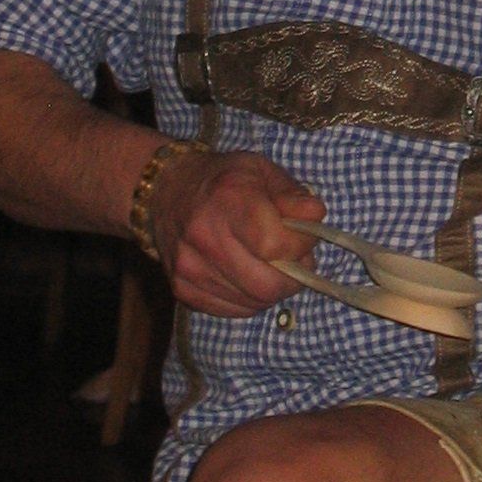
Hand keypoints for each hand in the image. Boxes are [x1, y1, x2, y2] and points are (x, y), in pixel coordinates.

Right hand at [152, 148, 325, 317]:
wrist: (165, 192)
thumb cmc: (223, 179)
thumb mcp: (262, 171)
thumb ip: (292, 194)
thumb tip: (316, 215)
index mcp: (229, 200)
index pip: (276, 245)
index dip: (301, 246)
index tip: (304, 235)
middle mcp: (205, 237)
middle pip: (266, 284)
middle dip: (293, 278)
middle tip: (297, 260)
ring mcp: (190, 268)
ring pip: (253, 302)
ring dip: (274, 289)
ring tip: (274, 266)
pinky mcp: (182, 290)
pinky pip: (233, 311)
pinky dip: (251, 299)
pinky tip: (250, 276)